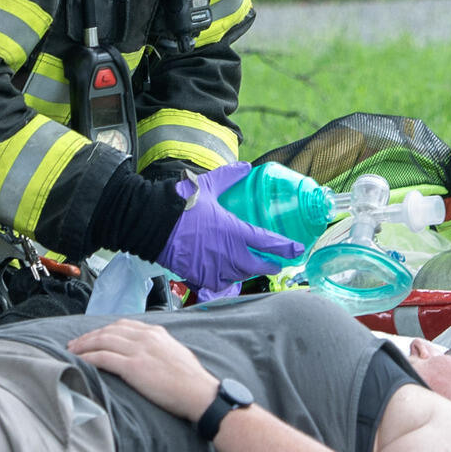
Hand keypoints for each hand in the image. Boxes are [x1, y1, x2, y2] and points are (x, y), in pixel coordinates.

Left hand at [69, 318, 220, 421]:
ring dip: (84, 346)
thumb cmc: (191, 380)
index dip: (103, 330)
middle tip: (74, 344)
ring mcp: (139, 350)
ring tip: (72, 352)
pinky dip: (89, 358)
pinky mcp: (133, 366)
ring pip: (102, 341)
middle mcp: (146, 337)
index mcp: (156, 332)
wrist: (199, 393)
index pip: (122, 325)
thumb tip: (146, 355)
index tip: (92, 337)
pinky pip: (104, 358)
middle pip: (109, 330)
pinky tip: (80, 361)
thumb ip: (158, 349)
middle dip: (89, 336)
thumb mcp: (175, 354)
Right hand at [156, 161, 302, 289]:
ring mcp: (214, 268)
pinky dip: (224, 282)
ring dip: (246, 272)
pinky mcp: (199, 277)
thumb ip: (230, 176)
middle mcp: (229, 254)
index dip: (286, 248)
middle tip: (276, 263)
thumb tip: (245, 166)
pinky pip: (218, 285)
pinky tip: (226, 278)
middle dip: (270, 265)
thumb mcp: (209, 186)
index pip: (269, 243)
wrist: (153, 222)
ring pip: (239, 276)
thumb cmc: (182, 205)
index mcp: (235, 232)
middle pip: (258, 267)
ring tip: (249, 267)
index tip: (297, 249)